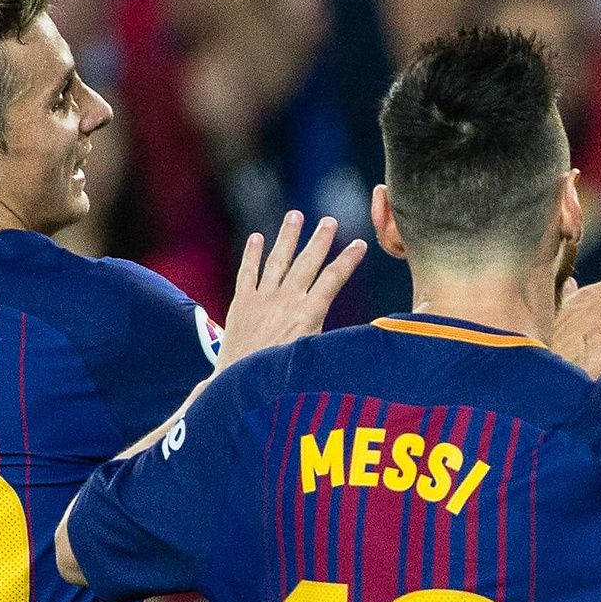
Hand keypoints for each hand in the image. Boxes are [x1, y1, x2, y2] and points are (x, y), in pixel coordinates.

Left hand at [216, 211, 367, 365]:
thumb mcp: (313, 357)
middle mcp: (286, 301)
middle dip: (320, 240)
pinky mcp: (241, 303)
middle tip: (330, 221)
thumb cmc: (281, 378)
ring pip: (278, 260)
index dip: (348, 260)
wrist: (240, 385)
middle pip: (307, 263)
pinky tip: (257, 238)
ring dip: (288, 237)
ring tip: (296, 215)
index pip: (333, 279)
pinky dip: (252, 254)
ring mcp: (262, 299)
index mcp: (309, 314)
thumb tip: (358, 334)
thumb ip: (330, 337)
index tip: (360, 245)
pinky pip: (247, 273)